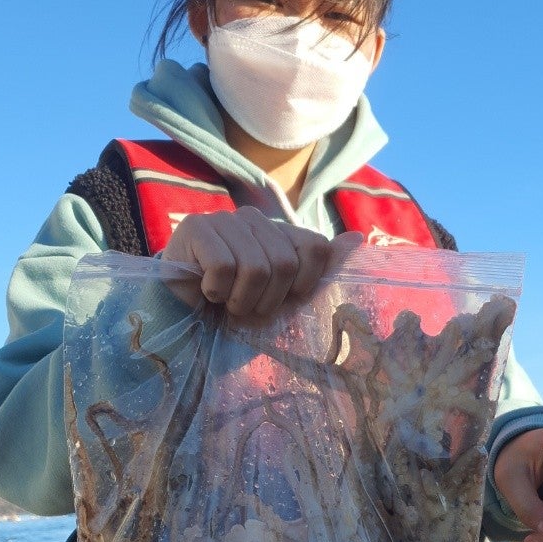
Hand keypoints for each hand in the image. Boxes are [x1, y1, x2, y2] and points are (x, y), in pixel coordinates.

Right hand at [160, 207, 362, 321]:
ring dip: (240, 300)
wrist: (184, 322)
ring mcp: (223, 220)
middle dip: (266, 300)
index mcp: (279, 233)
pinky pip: (224, 267)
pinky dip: (216, 291)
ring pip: (255, 267)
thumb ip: (319, 269)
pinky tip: (205, 292)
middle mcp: (254, 220)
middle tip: (245, 307)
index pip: (315, 248)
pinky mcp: (196, 229)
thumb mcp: (284, 298)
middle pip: (284, 263)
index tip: (282, 300)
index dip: (304, 285)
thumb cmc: (235, 311)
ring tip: (225, 302)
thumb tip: (358, 238)